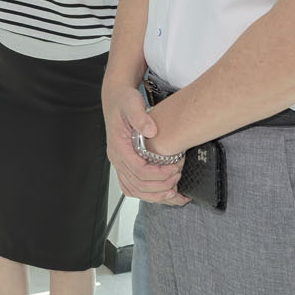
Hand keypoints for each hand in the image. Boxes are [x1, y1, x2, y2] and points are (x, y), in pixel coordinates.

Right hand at [103, 85, 188, 205]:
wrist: (116, 100)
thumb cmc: (123, 101)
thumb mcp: (132, 103)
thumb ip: (140, 117)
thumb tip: (151, 130)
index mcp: (118, 145)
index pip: (137, 169)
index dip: (157, 174)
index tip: (174, 168)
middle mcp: (117, 158)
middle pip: (137, 184)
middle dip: (160, 185)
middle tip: (178, 177)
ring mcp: (120, 163)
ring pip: (135, 190)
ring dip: (155, 195)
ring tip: (174, 191)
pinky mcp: (125, 164)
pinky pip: (133, 187)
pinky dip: (148, 194)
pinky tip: (163, 194)